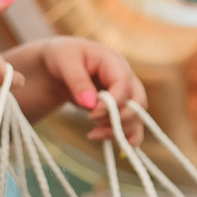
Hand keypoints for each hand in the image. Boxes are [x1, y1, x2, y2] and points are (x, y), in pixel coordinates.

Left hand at [7, 37, 145, 139]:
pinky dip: (122, 137)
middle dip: (118, 118)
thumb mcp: (64, 61)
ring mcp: (126, 93)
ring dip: (118, 130)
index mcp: (114, 61)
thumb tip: (90, 104)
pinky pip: (131, 125)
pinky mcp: (120, 107)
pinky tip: (105, 139)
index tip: (90, 113)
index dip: (112, 103)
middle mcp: (126, 77)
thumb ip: (77, 81)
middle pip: (138, 103)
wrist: (58, 64)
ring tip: (92, 134)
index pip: (124, 85)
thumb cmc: (62, 56)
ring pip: (136, 117)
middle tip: (91, 120)